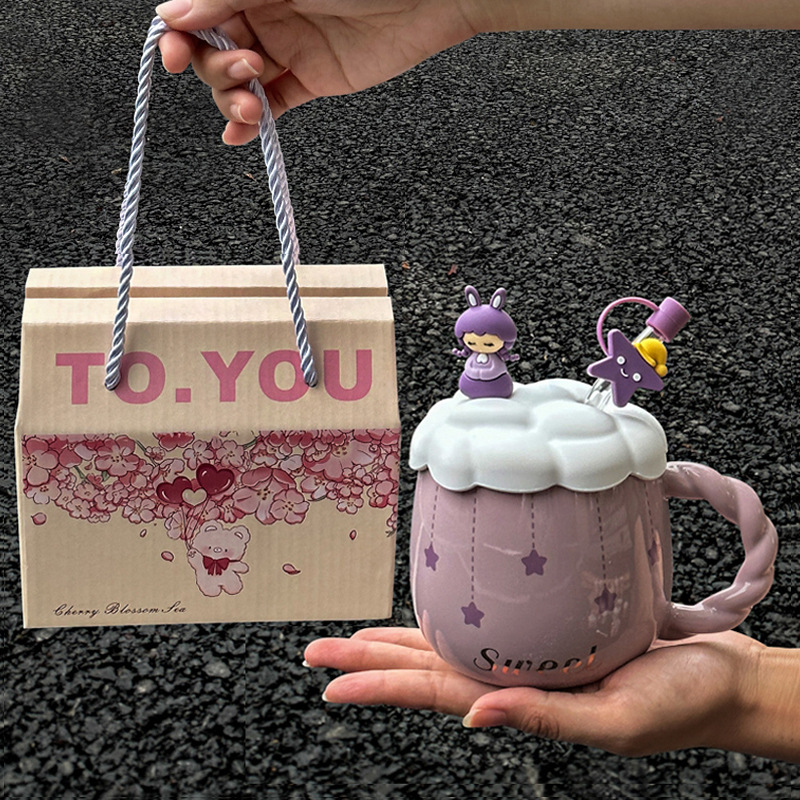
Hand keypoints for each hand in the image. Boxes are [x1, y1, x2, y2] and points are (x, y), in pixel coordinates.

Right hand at [155, 0, 477, 142]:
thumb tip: (173, 15)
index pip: (199, 15)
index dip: (180, 36)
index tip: (172, 54)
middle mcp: (264, 15)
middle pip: (214, 53)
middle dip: (218, 69)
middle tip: (248, 67)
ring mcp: (288, 50)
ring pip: (241, 84)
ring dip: (235, 101)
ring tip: (252, 108)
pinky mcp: (312, 80)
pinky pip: (277, 103)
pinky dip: (256, 122)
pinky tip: (240, 135)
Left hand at [304, 626, 765, 756]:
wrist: (722, 679)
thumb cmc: (680, 704)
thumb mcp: (615, 721)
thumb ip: (544, 721)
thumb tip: (471, 718)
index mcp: (520, 701)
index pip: (431, 689)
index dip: (377, 683)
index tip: (328, 680)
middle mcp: (514, 678)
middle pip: (424, 665)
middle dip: (369, 659)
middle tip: (317, 653)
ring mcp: (529, 655)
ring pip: (448, 645)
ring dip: (399, 641)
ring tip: (357, 638)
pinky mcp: (552, 630)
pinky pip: (489, 622)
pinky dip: (454, 617)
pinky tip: (437, 612)